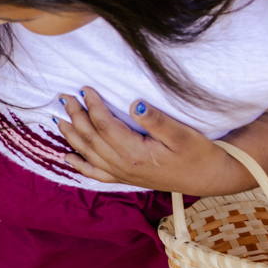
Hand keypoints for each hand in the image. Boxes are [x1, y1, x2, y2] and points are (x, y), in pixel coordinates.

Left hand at [54, 89, 242, 195]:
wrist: (209, 177)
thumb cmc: (199, 153)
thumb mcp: (182, 134)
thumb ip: (156, 120)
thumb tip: (134, 104)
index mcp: (135, 154)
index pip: (105, 126)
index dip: (93, 106)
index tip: (85, 88)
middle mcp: (123, 166)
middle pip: (91, 138)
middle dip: (76, 116)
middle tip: (64, 97)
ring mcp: (122, 174)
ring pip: (89, 154)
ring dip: (72, 136)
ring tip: (59, 118)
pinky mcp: (125, 178)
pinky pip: (96, 173)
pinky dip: (79, 165)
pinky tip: (66, 157)